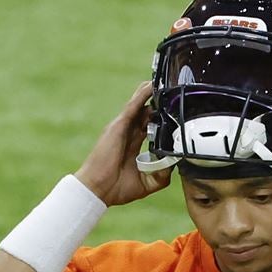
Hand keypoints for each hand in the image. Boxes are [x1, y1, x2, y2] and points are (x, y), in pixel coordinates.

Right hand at [74, 81, 172, 206]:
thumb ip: (161, 174)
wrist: (98, 189)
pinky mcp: (119, 125)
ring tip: (164, 82)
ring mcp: (122, 128)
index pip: (148, 127)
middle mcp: (127, 134)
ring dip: (150, 93)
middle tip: (171, 93)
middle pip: (144, 113)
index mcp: (132, 146)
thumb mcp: (146, 183)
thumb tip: (174, 165)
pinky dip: (142, 95)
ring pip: (139, 105)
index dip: (159, 120)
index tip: (173, 114)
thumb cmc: (115, 188)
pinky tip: (152, 85)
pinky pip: (133, 106)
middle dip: (157, 104)